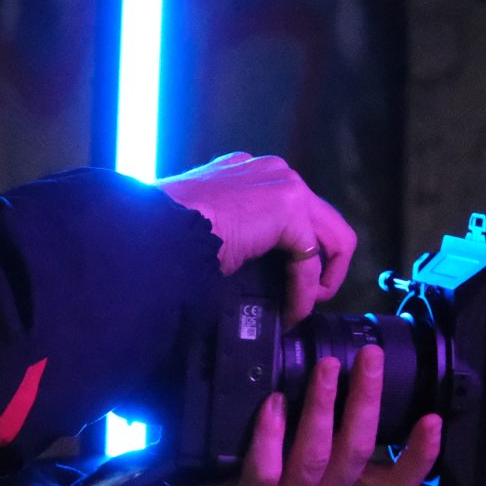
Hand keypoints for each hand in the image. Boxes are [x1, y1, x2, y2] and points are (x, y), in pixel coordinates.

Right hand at [157, 151, 357, 320]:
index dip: (298, 252)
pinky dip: (305, 293)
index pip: (291, 212)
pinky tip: (290, 313)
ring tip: (301, 308)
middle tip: (306, 299)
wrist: (155, 231)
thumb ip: (231, 238)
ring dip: (322, 280)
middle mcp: (270, 172)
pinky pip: (310, 260)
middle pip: (322, 221)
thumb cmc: (163, 236)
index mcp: (247, 175)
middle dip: (322, 265)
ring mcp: (283, 184)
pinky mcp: (288, 206)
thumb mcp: (204, 233)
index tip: (285, 284)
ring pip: (331, 237)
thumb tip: (235, 266)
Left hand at [168, 345, 443, 485]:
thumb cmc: (248, 479)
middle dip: (367, 403)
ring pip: (316, 458)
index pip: (394, 485)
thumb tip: (339, 366)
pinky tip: (273, 405)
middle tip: (370, 357)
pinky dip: (272, 435)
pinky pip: (267, 471)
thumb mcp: (295, 460)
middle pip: (356, 455)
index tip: (434, 419)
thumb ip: (319, 431)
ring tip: (326, 369)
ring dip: (323, 409)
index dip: (419, 457)